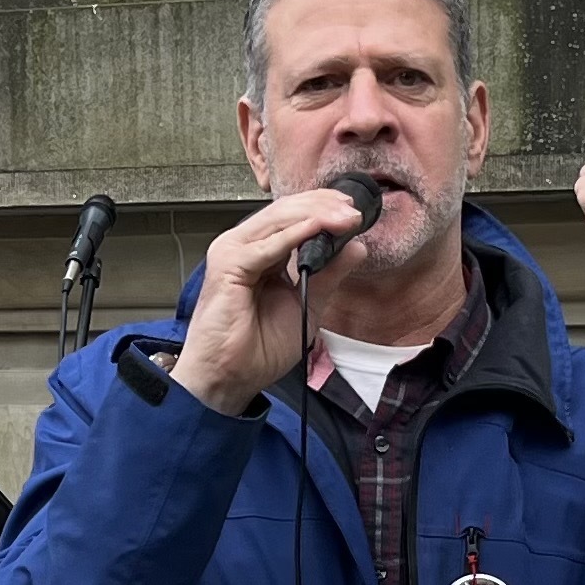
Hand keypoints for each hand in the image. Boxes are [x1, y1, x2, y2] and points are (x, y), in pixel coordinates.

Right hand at [168, 186, 380, 414]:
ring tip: (344, 217)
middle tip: (354, 211)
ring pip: (278, 220)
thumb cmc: (257, 348)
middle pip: (286, 212)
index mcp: (260, 252)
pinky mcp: (229, 265)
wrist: (230, 377)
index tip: (354, 213)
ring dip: (315, 216)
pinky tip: (318, 229)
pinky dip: (295, 235)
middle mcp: (245, 246)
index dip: (323, 209)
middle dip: (324, 207)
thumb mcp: (307, 304)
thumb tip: (356, 247)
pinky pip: (268, 245)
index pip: (293, 217)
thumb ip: (329, 275)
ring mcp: (234, 251)